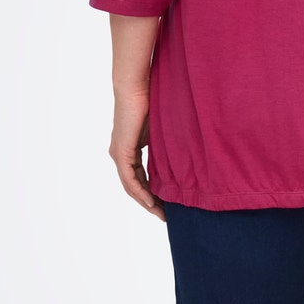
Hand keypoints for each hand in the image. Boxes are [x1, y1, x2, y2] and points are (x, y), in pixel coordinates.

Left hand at [109, 86, 165, 220]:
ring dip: (146, 202)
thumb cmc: (150, 100)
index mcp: (129, 149)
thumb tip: (184, 152)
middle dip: (150, 203)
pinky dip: (140, 192)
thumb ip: (166, 143)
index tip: (167, 204)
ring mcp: (119, 154)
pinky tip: (151, 202)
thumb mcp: (161, 128)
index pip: (140, 178)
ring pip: (131, 186)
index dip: (152, 193)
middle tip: (165, 216)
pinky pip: (130, 179)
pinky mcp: (120, 152)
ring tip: (161, 214)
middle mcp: (120, 154)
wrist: (136, 87)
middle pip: (134, 187)